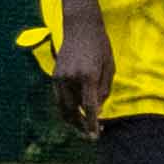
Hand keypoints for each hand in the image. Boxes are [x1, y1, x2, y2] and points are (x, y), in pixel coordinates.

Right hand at [50, 12, 112, 129]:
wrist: (80, 27)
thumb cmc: (100, 46)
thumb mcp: (109, 68)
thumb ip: (103, 90)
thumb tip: (96, 110)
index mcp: (87, 76)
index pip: (88, 107)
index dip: (91, 124)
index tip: (95, 136)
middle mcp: (70, 78)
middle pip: (70, 110)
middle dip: (79, 125)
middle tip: (89, 134)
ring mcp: (59, 77)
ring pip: (62, 105)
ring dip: (71, 117)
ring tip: (82, 125)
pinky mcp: (54, 75)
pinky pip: (59, 97)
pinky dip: (67, 106)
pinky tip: (76, 110)